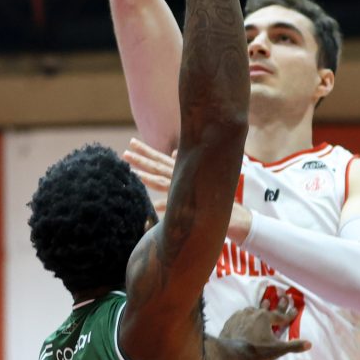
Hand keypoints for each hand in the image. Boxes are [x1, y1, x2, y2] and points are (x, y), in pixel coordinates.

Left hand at [125, 138, 250, 235]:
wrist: (234, 216)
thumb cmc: (212, 196)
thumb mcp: (197, 178)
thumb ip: (184, 166)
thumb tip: (174, 153)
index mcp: (182, 171)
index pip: (160, 159)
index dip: (146, 151)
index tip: (131, 143)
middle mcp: (183, 178)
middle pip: (158, 167)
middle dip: (142, 159)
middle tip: (125, 152)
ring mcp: (187, 192)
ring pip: (164, 183)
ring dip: (148, 178)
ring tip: (133, 173)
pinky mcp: (192, 208)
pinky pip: (175, 207)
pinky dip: (165, 205)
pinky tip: (153, 205)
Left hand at [219, 295, 310, 359]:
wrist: (231, 351)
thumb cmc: (256, 350)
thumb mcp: (277, 350)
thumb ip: (293, 346)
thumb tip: (309, 344)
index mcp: (267, 318)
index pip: (282, 316)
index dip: (290, 314)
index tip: (296, 309)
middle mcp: (255, 313)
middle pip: (268, 307)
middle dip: (277, 303)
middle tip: (282, 295)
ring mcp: (242, 315)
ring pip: (254, 309)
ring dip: (260, 308)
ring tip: (263, 304)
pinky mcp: (232, 320)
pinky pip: (241, 315)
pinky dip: (246, 316)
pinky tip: (245, 317)